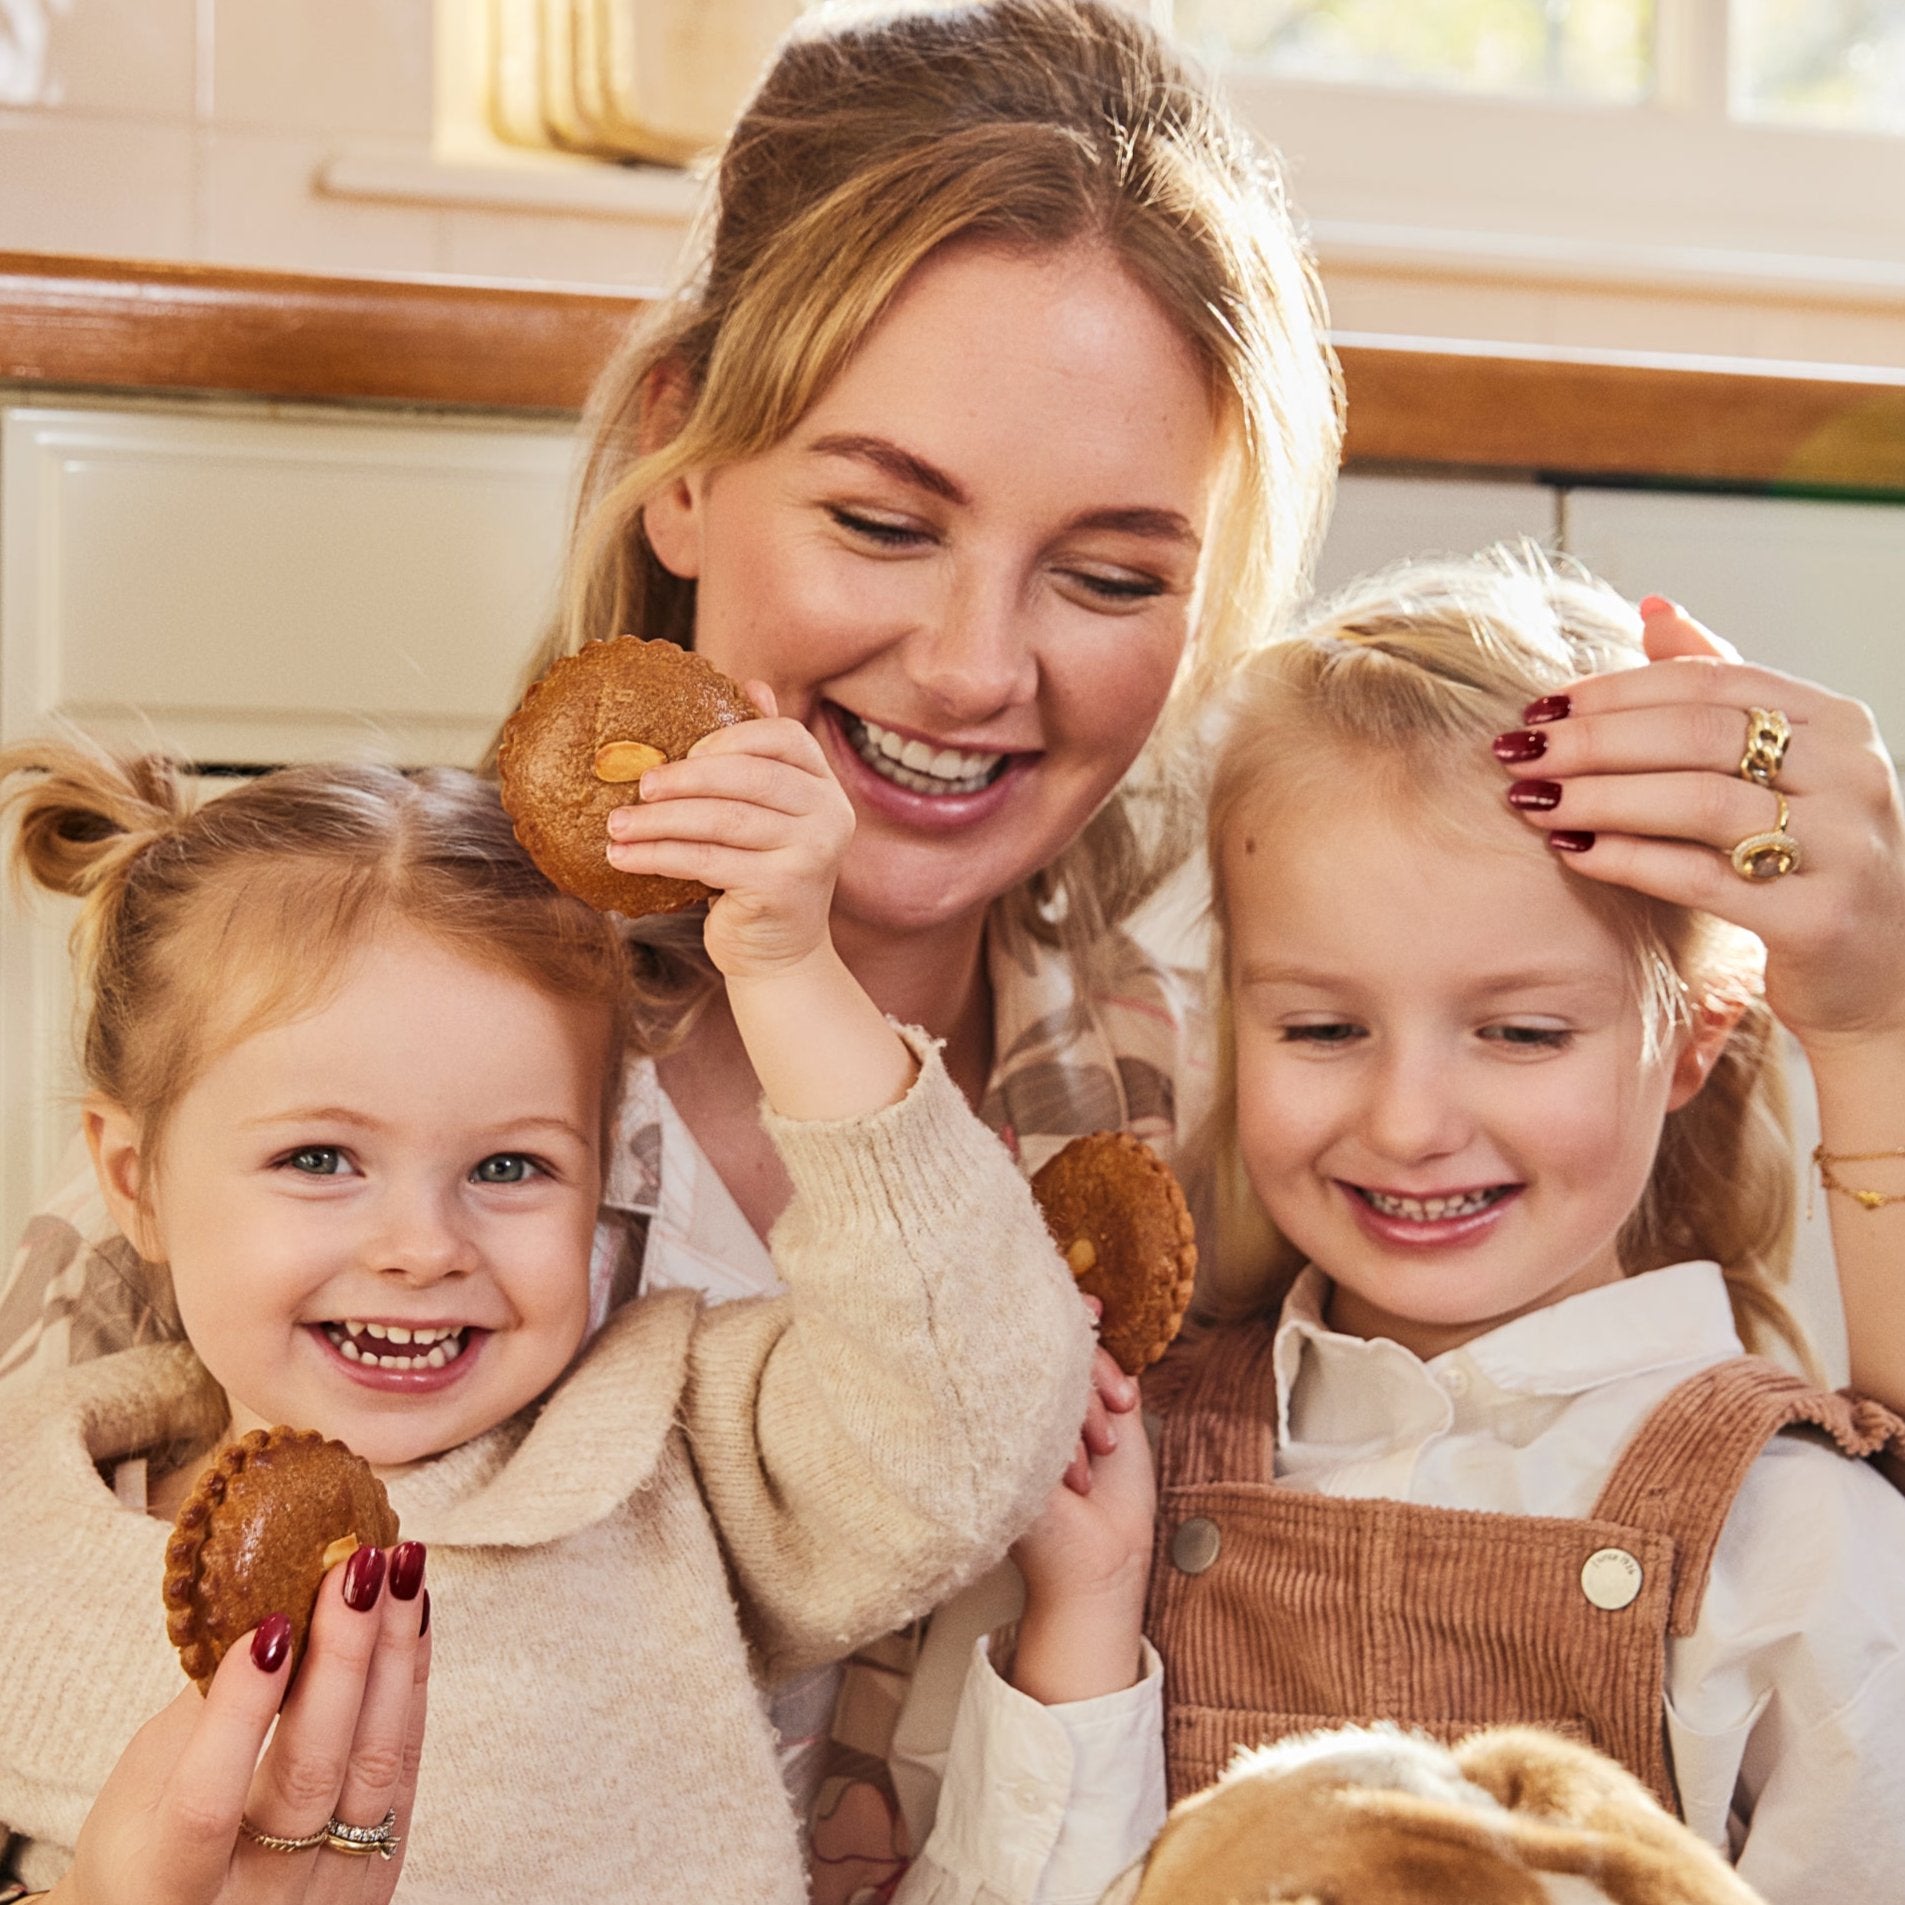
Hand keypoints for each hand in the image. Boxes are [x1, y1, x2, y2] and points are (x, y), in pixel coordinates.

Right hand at [55, 1544, 429, 1904]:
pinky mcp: (381, 1871)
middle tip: (353, 1566)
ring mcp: (327, 1893)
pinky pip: (406, 1765)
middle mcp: (255, 1903)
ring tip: (400, 1568)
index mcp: (168, 1888)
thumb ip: (200, 1709)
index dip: (238, 1717)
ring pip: (376, 1765)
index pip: (205, 1806)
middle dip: (342, 1657)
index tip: (268, 1627)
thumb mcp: (143, 1787)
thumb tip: (259, 1592)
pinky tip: (416, 1612)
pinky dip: (412, 1681)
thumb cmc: (146, 1842)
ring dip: (395, 1654)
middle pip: (311, 1775)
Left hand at [605, 686, 855, 982]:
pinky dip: (659, 856)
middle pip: (749, 776)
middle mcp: (830, 815)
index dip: (732, 737)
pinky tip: (623, 857)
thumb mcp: (766, 813)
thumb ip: (759, 756)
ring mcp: (811, 852)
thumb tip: (752, 681)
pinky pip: (709, 860)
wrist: (779, 955)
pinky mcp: (783, 888)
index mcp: (825, 786)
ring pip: (723, 819)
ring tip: (616, 824)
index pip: (785, 738)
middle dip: (684, 777)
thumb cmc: (760, 875)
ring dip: (660, 820)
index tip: (686, 750)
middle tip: (637, 785)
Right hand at [1008, 1337, 1153, 1705]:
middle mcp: (1023, 1403)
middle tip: (1118, 1408)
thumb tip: (1094, 1313)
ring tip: (1102, 1452)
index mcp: (1051, 1396)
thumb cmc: (1114, 1499)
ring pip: (1042, 1371)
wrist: (1104, 1559)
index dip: (1076, 1319)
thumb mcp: (1122, 1419)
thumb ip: (1107, 1370)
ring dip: (1085, 1411)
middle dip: (1093, 1369)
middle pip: (1050, 1347)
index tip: (1096, 1310)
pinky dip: (1065, 1437)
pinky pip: (1027, 1406)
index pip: (1056, 1337)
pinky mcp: (996, 1445)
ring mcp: (1006, 1422)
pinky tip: (1076, 1475)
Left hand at [1496, 597, 1904, 1050]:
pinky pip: (1701, 878)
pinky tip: (1573, 853)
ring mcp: (1842, 847)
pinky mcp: (1817, 918)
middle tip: (1521, 754)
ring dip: (1600, 798)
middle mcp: (1851, 774)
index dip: (1615, 690)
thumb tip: (1651, 608)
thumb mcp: (1782, 763)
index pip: (1710, 682)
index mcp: (1836, 723)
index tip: (1542, 707)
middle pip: (1697, 735)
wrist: (1885, 970)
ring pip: (1698, 802)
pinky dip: (1628, 860)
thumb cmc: (1811, 856)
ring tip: (1533, 802)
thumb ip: (1721, 687)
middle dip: (1593, 741)